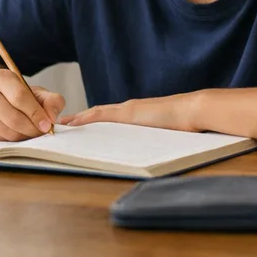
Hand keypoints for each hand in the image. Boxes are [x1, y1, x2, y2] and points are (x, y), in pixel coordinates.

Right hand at [0, 69, 64, 140]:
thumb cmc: (14, 96)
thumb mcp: (34, 92)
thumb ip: (50, 100)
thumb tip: (52, 117)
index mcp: (1, 77)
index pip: (20, 97)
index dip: (36, 113)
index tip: (48, 124)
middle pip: (14, 118)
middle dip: (33, 128)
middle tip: (42, 132)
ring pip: (7, 132)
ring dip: (25, 136)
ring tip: (31, 132)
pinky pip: (0, 140)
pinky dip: (13, 140)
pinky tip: (17, 133)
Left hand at [59, 92, 205, 130]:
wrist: (193, 111)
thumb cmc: (185, 123)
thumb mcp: (165, 132)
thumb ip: (155, 135)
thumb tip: (151, 148)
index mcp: (139, 114)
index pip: (111, 116)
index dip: (95, 119)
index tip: (81, 123)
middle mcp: (130, 109)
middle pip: (100, 113)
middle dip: (82, 118)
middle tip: (64, 123)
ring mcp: (128, 110)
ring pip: (97, 113)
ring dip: (80, 119)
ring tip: (63, 124)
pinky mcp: (127, 113)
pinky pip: (100, 116)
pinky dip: (85, 119)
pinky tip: (73, 123)